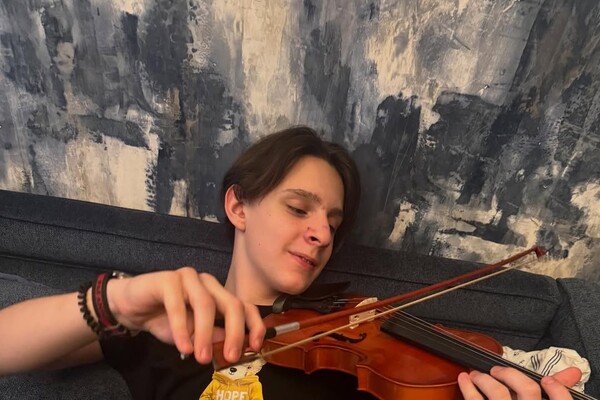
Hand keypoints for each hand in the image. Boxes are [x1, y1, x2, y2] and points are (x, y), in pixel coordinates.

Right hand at [106, 267, 265, 364]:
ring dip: (206, 333)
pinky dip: (182, 327)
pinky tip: (183, 346)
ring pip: (206, 303)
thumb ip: (213, 338)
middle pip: (232, 304)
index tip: (254, 347)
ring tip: (202, 357)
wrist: (131, 307)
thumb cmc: (165, 320)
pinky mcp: (168, 278)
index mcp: (219, 295)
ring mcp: (190, 278)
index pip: (245, 306)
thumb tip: (231, 347)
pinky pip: (178, 304)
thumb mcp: (193, 336)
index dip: (254, 325)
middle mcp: (209, 284)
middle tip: (230, 357)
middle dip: (235, 332)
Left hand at [457, 366, 581, 398]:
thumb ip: (554, 398)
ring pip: (499, 393)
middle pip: (528, 390)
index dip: (557, 387)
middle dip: (510, 374)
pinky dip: (468, 388)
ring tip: (476, 375)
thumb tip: (570, 373)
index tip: (546, 380)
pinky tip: (464, 380)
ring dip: (485, 379)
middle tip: (497, 371)